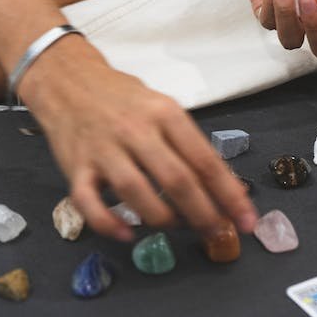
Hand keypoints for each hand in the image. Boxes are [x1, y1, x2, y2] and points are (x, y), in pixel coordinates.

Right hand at [19, 36, 257, 240]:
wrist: (68, 80)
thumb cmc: (124, 98)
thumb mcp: (162, 108)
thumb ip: (186, 145)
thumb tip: (224, 188)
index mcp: (165, 113)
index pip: (204, 160)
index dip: (229, 194)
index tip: (247, 221)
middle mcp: (136, 130)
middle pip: (177, 180)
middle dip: (204, 214)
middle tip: (219, 236)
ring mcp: (104, 149)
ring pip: (138, 193)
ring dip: (163, 220)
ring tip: (178, 228)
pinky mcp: (75, 167)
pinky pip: (90, 204)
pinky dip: (109, 224)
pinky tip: (128, 234)